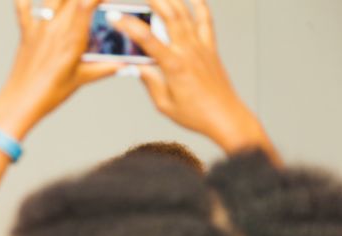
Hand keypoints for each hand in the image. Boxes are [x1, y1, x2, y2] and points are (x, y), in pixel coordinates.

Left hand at [0, 0, 124, 137]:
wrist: (21, 101)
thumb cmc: (50, 93)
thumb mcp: (82, 78)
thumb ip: (105, 67)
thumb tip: (125, 64)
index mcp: (73, 38)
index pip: (88, 3)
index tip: (105, 0)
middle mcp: (56, 27)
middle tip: (94, 3)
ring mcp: (39, 27)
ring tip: (71, 3)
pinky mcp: (26, 32)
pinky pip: (23, 7)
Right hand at [116, 0, 274, 156]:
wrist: (225, 117)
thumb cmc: (196, 115)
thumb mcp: (164, 103)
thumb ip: (150, 81)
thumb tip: (137, 65)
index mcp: (174, 66)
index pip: (147, 40)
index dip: (129, 26)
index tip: (116, 17)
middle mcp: (188, 52)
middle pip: (168, 17)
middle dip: (152, 0)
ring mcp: (201, 47)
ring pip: (185, 14)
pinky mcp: (210, 48)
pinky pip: (205, 21)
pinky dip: (200, 6)